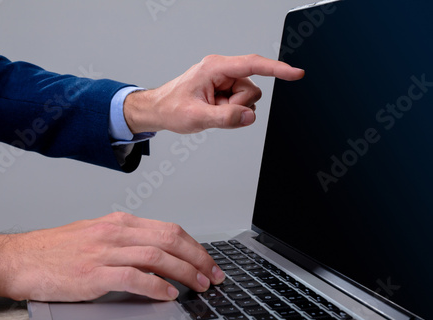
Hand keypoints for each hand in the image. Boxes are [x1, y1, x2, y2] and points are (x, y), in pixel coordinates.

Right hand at [0, 212, 224, 301]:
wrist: (21, 258)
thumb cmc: (56, 249)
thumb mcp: (97, 236)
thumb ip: (127, 243)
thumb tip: (157, 257)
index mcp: (119, 223)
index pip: (168, 229)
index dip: (193, 246)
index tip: (207, 260)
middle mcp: (115, 232)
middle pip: (169, 239)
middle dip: (198, 257)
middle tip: (213, 274)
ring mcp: (104, 252)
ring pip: (157, 256)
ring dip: (184, 272)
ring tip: (200, 285)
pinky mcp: (93, 274)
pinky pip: (134, 277)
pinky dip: (156, 285)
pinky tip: (168, 294)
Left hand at [124, 54, 304, 133]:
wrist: (158, 110)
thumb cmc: (171, 108)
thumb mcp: (196, 117)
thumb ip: (225, 118)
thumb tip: (249, 117)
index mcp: (215, 68)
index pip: (252, 65)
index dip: (277, 69)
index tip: (295, 74)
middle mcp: (221, 70)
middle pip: (251, 88)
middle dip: (238, 105)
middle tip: (215, 111)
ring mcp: (223, 80)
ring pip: (248, 98)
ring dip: (233, 110)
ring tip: (211, 111)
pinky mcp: (224, 89)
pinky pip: (240, 103)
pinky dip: (230, 111)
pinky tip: (213, 111)